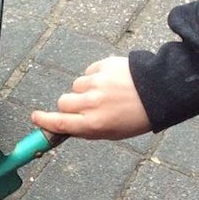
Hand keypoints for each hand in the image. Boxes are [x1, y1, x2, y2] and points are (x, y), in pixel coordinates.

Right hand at [30, 56, 150, 139]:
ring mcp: (97, 83)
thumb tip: (67, 127)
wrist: (162, 91)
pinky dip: (96, 76)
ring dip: (84, 90)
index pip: (59, 123)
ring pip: (76, 86)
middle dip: (69, 105)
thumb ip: (89, 130)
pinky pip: (89, 72)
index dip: (43, 121)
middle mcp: (92, 104)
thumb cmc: (139, 116)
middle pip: (63, 103)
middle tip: (84, 106)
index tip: (35, 117)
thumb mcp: (115, 133)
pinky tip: (112, 81)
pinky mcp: (103, 67)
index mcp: (94, 124)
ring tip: (106, 92)